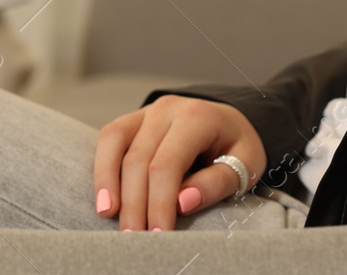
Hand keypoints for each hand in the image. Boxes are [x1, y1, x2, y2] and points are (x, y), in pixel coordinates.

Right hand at [94, 95, 266, 230]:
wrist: (230, 120)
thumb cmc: (237, 146)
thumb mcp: (244, 164)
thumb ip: (216, 183)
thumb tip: (182, 203)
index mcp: (198, 117)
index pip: (168, 164)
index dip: (159, 202)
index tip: (159, 234)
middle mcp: (168, 108)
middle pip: (140, 158)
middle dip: (135, 202)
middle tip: (134, 237)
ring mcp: (148, 111)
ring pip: (116, 143)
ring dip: (109, 183)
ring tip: (108, 215)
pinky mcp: (133, 119)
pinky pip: (110, 138)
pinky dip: (102, 167)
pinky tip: (103, 197)